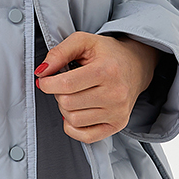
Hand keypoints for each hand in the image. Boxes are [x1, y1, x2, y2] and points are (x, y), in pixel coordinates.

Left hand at [34, 31, 160, 144]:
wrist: (136, 66)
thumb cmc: (108, 54)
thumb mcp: (84, 41)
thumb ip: (59, 52)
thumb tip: (42, 71)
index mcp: (107, 70)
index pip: (66, 85)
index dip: (47, 83)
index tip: (45, 80)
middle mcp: (116, 93)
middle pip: (67, 103)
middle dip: (58, 93)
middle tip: (65, 84)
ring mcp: (118, 112)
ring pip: (73, 120)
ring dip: (66, 108)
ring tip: (75, 95)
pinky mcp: (118, 125)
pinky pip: (86, 137)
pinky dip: (74, 126)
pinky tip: (78, 111)